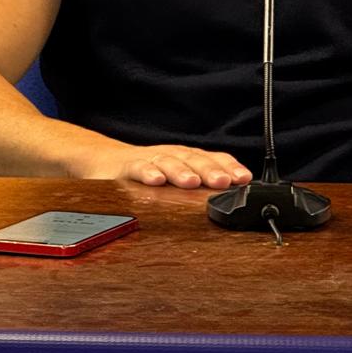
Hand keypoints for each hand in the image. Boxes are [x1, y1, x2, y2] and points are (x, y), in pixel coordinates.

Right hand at [87, 144, 252, 189]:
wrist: (107, 161)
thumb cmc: (148, 171)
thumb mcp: (177, 177)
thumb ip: (201, 186)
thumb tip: (234, 197)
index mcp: (187, 159)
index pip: (212, 159)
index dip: (229, 167)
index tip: (244, 179)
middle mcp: (172, 156)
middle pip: (194, 160)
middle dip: (210, 171)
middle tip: (225, 181)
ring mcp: (150, 160)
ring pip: (168, 162)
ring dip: (181, 171)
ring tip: (192, 182)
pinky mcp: (127, 167)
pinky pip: (138, 169)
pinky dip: (147, 173)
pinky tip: (156, 180)